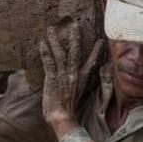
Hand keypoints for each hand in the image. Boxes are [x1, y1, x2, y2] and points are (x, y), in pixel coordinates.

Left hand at [39, 24, 103, 138]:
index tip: (100, 41)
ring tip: (51, 29)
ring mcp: (63, 75)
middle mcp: (74, 74)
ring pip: (60, 53)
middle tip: (74, 24)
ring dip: (55, 40)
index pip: (90, 62)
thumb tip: (73, 84)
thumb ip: (75, 87)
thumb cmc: (68, 111)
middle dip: (75, 37)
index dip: (96, 51)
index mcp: (81, 79)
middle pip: (75, 52)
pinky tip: (42, 43)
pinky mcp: (52, 78)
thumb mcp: (76, 96)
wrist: (62, 117)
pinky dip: (45, 52)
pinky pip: (49, 62)